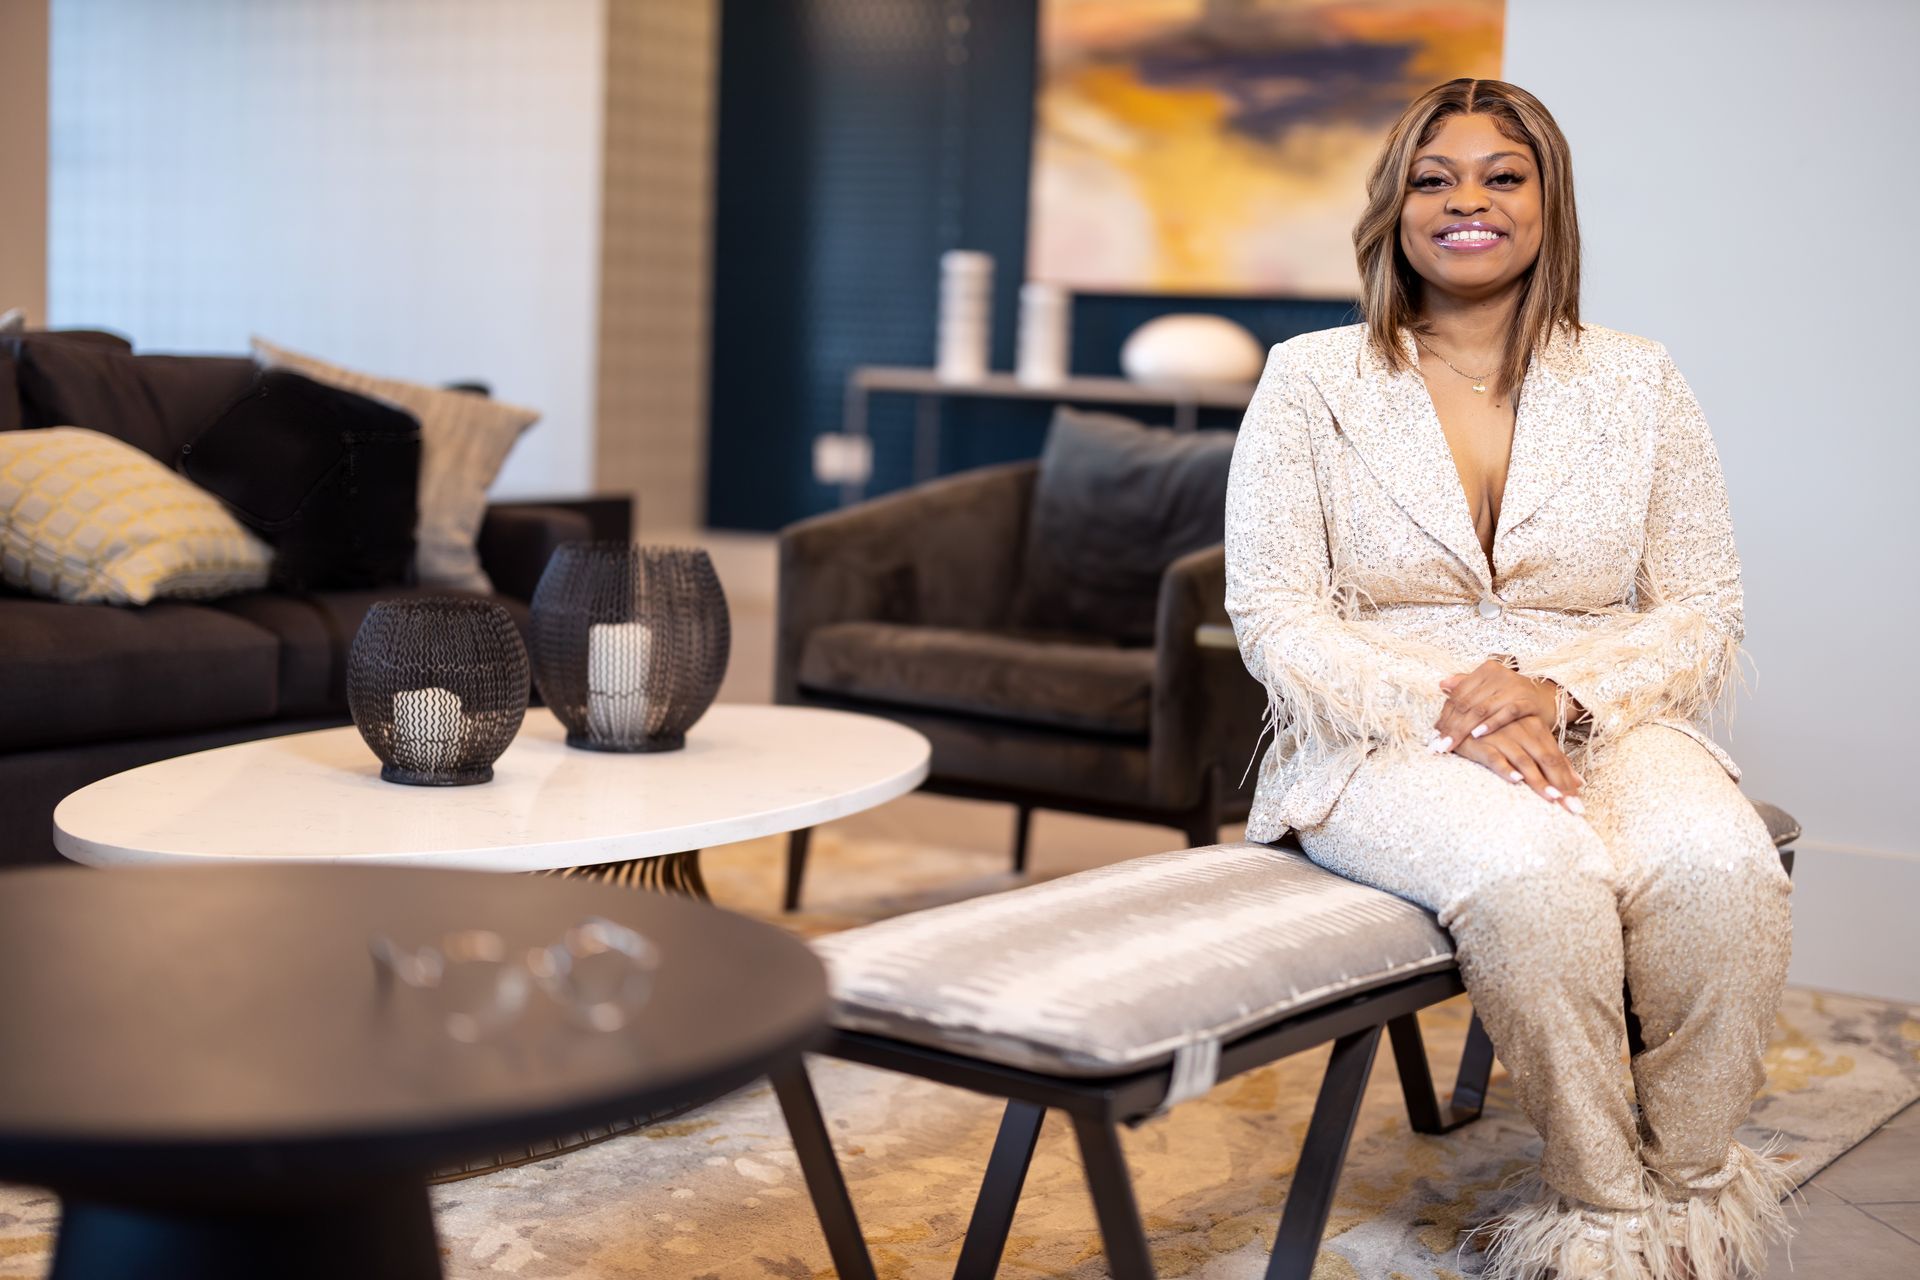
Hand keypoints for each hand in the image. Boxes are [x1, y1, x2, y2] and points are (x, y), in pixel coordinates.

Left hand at [1431, 659, 1565, 749]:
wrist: (1550, 699)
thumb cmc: (1514, 697)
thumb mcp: (1490, 689)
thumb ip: (1466, 686)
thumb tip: (1442, 684)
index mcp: (1486, 670)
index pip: (1459, 694)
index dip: (1445, 714)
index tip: (1434, 733)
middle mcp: (1499, 675)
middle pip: (1467, 703)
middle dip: (1451, 726)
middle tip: (1438, 744)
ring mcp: (1514, 688)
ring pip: (1481, 709)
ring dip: (1463, 729)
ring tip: (1450, 743)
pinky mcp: (1527, 702)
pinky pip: (1506, 713)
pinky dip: (1490, 724)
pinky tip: (1477, 735)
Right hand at [1450, 717, 1585, 813]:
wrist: (1462, 718)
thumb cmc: (1499, 732)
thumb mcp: (1528, 741)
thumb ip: (1552, 758)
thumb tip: (1579, 782)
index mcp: (1536, 728)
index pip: (1557, 758)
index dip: (1569, 781)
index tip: (1578, 804)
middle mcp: (1522, 730)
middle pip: (1546, 760)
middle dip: (1560, 785)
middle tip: (1571, 807)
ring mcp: (1502, 736)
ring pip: (1524, 760)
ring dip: (1538, 780)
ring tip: (1552, 797)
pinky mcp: (1481, 744)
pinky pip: (1495, 758)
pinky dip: (1506, 769)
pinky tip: (1516, 780)